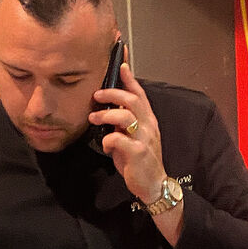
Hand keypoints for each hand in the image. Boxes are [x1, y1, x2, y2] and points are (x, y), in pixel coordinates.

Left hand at [89, 62, 166, 204]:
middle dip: (111, 93)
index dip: (130, 78)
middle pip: (131, 100)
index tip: (121, 64)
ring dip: (105, 115)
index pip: (140, 94)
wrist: (153, 185)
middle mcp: (149, 126)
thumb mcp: (134, 137)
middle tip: (96, 95)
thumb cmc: (140, 160)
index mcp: (148, 120)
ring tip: (93, 118)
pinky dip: (108, 140)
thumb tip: (107, 110)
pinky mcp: (138, 153)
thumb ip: (124, 123)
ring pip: (124, 116)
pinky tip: (106, 146)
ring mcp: (144, 139)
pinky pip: (118, 139)